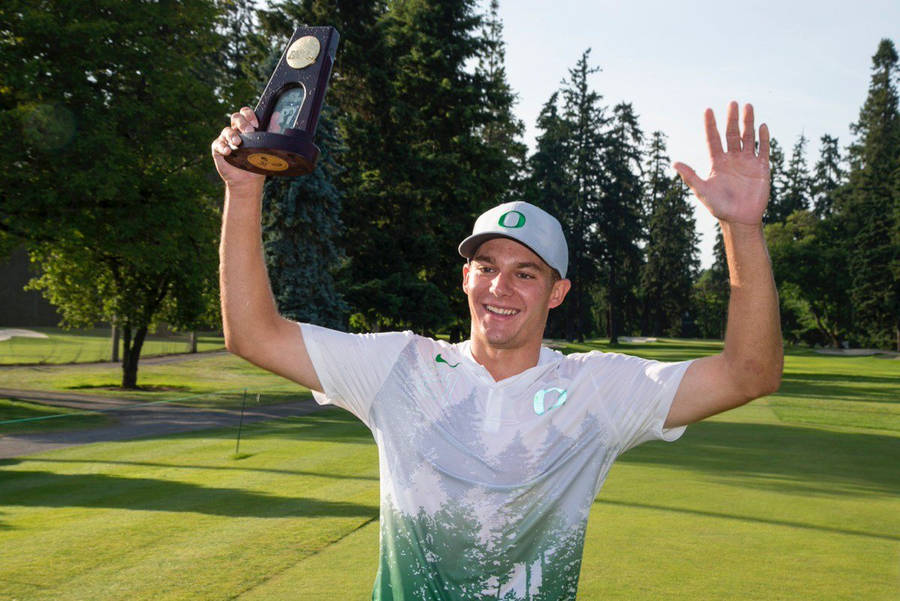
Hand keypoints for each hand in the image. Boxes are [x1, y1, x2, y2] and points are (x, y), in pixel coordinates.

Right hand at [211, 107, 265, 187]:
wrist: (249, 180)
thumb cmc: (257, 161)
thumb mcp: (266, 146)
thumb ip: (271, 131)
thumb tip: (277, 116)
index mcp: (247, 127)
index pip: (245, 113)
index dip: (249, 114)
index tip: (256, 123)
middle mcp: (235, 131)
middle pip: (235, 118)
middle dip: (242, 123)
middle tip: (249, 132)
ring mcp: (226, 139)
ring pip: (226, 130)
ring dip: (232, 135)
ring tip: (238, 143)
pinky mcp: (218, 149)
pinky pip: (217, 144)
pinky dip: (223, 147)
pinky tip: (228, 151)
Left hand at [674, 102, 769, 225]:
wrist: (740, 219)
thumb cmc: (719, 206)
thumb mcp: (702, 191)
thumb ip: (690, 176)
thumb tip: (674, 163)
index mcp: (717, 162)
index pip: (713, 139)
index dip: (710, 125)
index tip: (708, 110)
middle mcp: (731, 159)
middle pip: (731, 134)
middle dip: (731, 118)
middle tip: (732, 103)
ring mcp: (747, 162)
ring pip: (748, 137)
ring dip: (748, 122)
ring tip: (748, 106)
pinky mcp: (761, 167)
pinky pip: (763, 149)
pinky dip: (764, 138)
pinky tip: (763, 126)